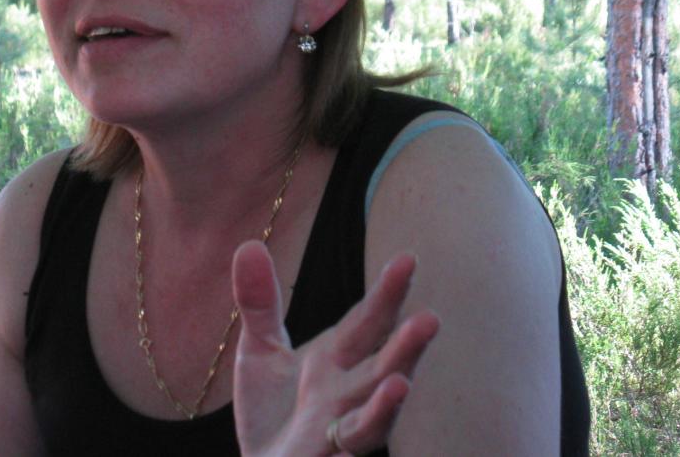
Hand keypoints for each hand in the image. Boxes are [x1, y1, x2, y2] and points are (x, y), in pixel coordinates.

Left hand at [231, 242, 438, 455]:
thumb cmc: (274, 412)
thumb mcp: (260, 350)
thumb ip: (259, 303)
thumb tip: (248, 244)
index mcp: (338, 358)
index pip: (367, 321)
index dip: (386, 294)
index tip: (408, 260)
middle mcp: (349, 390)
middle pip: (382, 364)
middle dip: (406, 344)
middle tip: (431, 318)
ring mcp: (343, 426)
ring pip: (377, 410)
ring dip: (393, 396)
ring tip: (404, 379)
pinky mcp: (330, 454)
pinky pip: (353, 442)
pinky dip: (369, 423)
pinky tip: (388, 401)